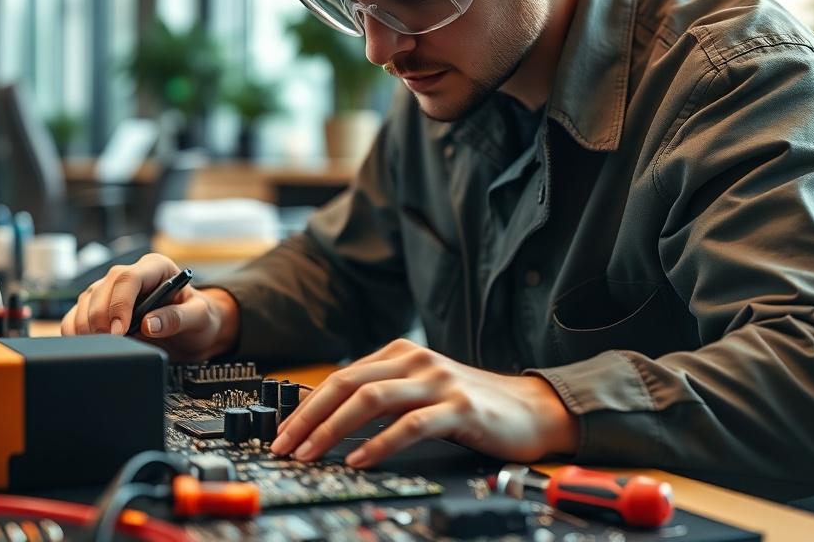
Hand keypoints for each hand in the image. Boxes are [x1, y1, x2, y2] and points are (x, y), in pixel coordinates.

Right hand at [59, 253, 239, 360]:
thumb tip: (149, 323)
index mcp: (156, 267)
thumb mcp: (200, 317)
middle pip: (102, 289)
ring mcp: (112, 290)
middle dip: (101, 319)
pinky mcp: (100, 307)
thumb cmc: (199, 318)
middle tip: (111, 344)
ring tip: (103, 346)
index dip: (119, 304)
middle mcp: (131, 274)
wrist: (193, 331)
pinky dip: (76, 330)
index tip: (119, 330)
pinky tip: (89, 344)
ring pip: (86, 301)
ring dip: (87, 326)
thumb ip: (178, 318)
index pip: (128, 277)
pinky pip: (77, 315)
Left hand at [270, 338, 577, 467]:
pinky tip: (361, 460)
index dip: (306, 405)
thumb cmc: (471, 405)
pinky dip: (380, 444)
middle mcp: (414, 360)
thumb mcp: (420, 390)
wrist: (531, 409)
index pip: (340, 377)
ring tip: (312, 454)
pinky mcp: (459, 407)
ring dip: (334, 429)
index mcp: (399, 353)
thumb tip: (329, 420)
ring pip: (371, 400)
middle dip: (309, 417)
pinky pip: (410, 425)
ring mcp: (437, 381)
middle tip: (285, 445)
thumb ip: (382, 394)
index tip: (283, 433)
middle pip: (347, 384)